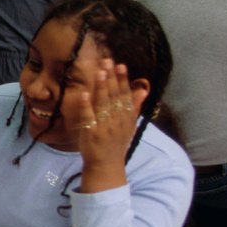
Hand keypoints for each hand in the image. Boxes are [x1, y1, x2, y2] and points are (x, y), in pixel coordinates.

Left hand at [74, 60, 147, 192]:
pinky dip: (87, 105)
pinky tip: (84, 93)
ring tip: (99, 72)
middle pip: (115, 96)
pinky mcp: (91, 132)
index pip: (126, 95)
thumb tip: (142, 90)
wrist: (106, 165)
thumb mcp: (129, 126)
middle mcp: (117, 121)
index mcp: (126, 118)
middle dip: (112, 78)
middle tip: (108, 61)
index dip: (123, 80)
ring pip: (103, 104)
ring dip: (102, 87)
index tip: (121, 65)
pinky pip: (89, 117)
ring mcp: (104, 126)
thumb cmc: (116, 144)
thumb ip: (134, 108)